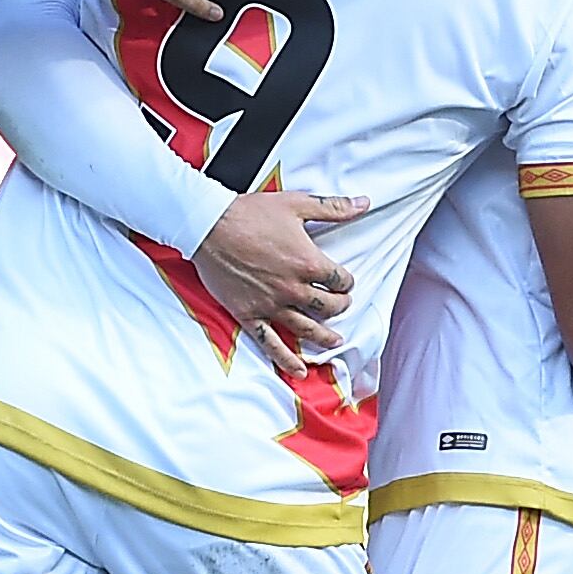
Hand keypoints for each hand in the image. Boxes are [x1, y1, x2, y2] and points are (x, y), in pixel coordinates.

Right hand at [193, 188, 367, 363]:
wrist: (208, 226)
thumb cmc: (250, 213)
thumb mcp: (296, 204)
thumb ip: (333, 207)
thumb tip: (364, 203)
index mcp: (308, 263)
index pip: (341, 280)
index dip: (347, 281)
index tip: (344, 281)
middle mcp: (293, 289)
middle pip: (328, 306)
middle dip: (340, 306)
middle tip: (340, 305)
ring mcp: (271, 304)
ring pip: (306, 328)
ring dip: (324, 336)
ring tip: (334, 341)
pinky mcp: (249, 314)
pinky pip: (270, 343)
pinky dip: (286, 359)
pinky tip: (300, 370)